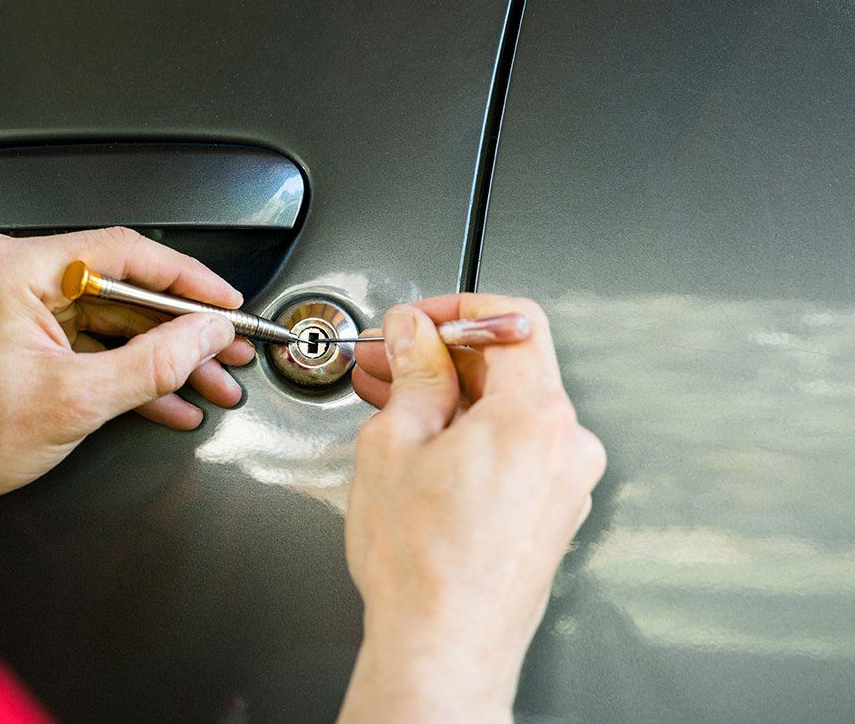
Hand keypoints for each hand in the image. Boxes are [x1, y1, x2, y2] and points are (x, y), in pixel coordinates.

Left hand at [0, 227, 255, 533]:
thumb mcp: (75, 401)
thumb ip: (153, 363)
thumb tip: (205, 335)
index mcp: (14, 267)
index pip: (124, 253)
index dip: (187, 280)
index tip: (225, 303)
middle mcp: (8, 271)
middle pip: (121, 286)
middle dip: (180, 328)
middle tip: (226, 350)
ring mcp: (10, 300)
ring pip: (108, 317)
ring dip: (159, 354)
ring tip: (208, 381)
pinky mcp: (14, 331)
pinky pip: (84, 339)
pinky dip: (124, 367)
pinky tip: (166, 396)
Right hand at [338, 295, 605, 723]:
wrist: (443, 646)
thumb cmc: (422, 565)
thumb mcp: (394, 442)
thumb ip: (412, 372)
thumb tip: (414, 334)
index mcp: (537, 415)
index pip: (515, 320)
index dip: (456, 310)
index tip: (417, 320)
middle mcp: (569, 446)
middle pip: (512, 365)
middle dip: (444, 356)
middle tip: (388, 360)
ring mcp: (567, 484)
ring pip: (510, 410)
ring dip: (453, 397)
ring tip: (391, 404)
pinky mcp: (554, 512)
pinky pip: (516, 449)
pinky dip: (472, 435)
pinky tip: (423, 446)